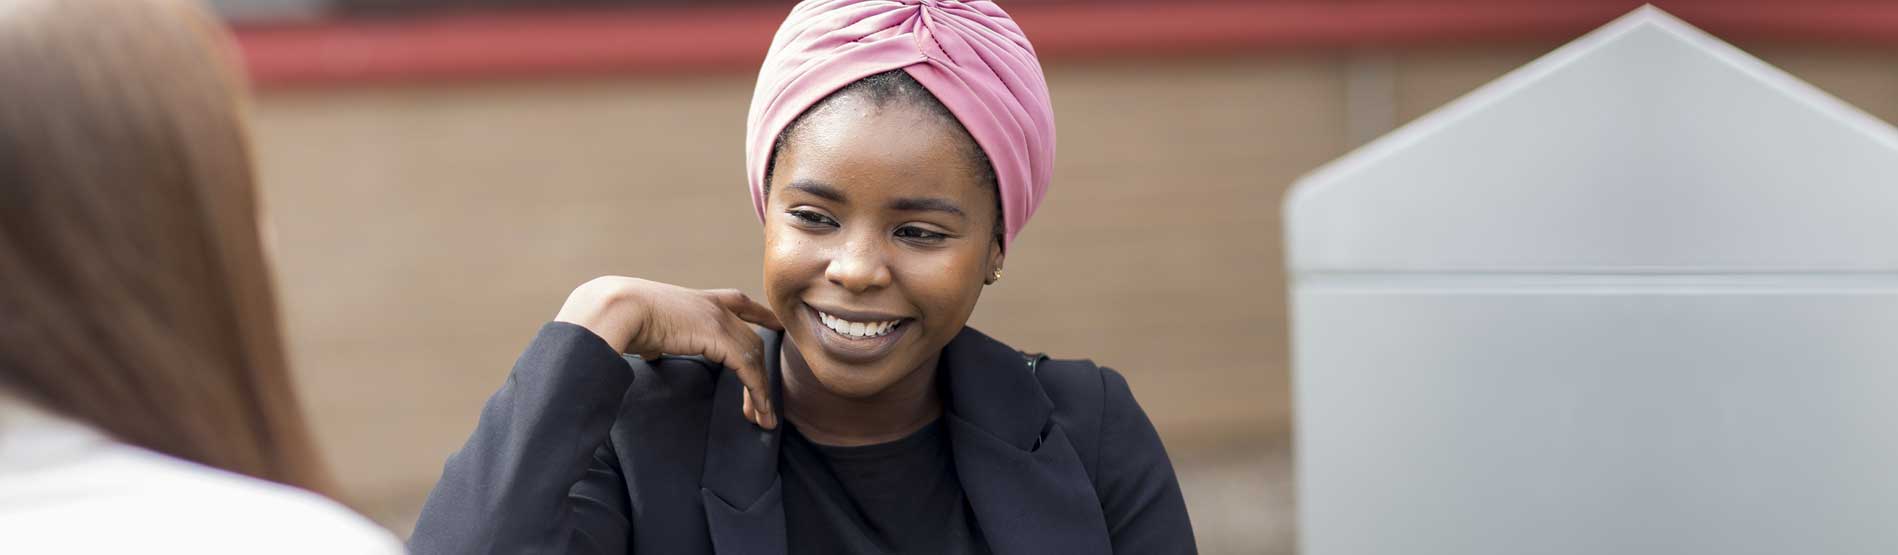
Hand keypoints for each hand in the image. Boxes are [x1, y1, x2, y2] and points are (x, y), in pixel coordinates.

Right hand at [554, 276, 782, 428]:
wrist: (620, 308)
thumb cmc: (624, 316)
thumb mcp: (648, 326)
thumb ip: (657, 339)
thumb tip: (651, 350)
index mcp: (700, 300)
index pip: (740, 303)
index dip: (761, 315)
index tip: (776, 324)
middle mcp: (716, 306)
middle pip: (751, 341)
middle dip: (760, 373)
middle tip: (763, 403)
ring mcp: (720, 319)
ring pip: (755, 358)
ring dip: (761, 392)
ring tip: (764, 418)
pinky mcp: (720, 337)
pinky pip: (748, 369)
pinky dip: (757, 392)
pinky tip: (758, 410)